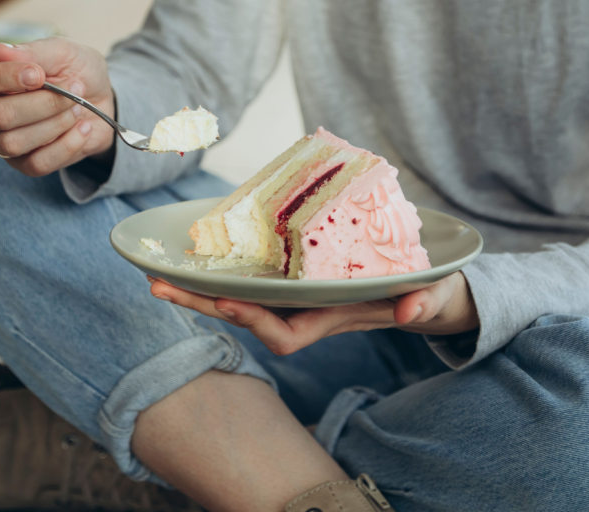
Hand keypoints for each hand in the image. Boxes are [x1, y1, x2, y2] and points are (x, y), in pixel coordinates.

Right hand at [0, 37, 115, 175]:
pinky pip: (37, 163)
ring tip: (77, 108)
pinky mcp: (27, 163)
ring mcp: (5, 141)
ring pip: (13, 142)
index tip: (37, 74)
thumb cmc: (76, 72)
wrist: (104, 100)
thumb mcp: (62, 52)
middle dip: (44, 102)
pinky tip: (82, 128)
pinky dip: (68, 145)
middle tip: (74, 88)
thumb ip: (32, 52)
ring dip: (55, 123)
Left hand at [150, 272, 478, 354]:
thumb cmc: (428, 295)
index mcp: (332, 319)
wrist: (423, 295)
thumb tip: (413, 312)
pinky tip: (198, 255)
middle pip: (246, 317)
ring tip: (158, 274)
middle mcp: (306, 312)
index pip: (285, 332)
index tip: (228, 303)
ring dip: (201, 290)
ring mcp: (298, 298)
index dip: (256, 321)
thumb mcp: (432, 296)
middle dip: (203, 306)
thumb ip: (425, 303)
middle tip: (155, 286)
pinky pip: (252, 280)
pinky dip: (224, 272)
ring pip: (241, 298)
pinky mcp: (296, 280)